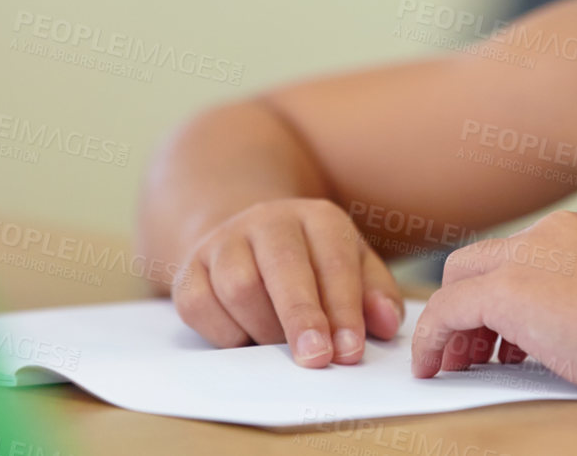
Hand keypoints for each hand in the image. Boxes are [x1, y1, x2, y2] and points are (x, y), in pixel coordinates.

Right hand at [171, 197, 405, 366]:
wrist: (246, 238)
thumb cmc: (312, 262)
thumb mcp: (352, 265)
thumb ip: (375, 293)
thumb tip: (387, 324)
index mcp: (316, 217)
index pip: (333, 260)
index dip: (344, 308)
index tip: (351, 351)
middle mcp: (268, 221)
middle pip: (282, 268)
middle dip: (302, 317)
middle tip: (317, 358)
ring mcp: (224, 243)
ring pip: (238, 286)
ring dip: (264, 328)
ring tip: (281, 347)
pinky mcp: (189, 270)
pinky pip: (199, 305)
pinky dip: (224, 333)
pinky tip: (244, 340)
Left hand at [409, 209, 576, 400]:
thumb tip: (572, 324)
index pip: (525, 255)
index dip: (507, 296)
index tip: (508, 338)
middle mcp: (552, 232)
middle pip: (483, 260)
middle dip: (471, 306)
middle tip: (476, 352)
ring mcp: (529, 256)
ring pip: (460, 279)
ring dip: (454, 324)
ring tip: (458, 365)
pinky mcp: (508, 290)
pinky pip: (447, 310)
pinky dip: (433, 338)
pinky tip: (432, 367)